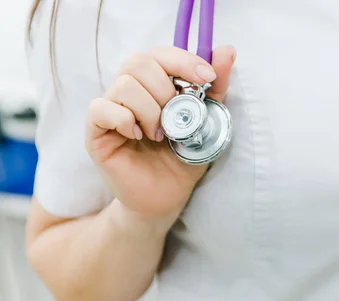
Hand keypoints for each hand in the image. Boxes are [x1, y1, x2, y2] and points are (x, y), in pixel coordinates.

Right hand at [85, 45, 235, 222]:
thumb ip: (216, 89)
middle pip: (138, 61)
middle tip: (176, 117)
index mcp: (155, 84)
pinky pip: (101, 109)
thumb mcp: (208, 123)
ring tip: (160, 135)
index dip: (184, 60)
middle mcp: (129, 91)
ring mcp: (110, 109)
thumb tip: (228, 50)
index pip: (161, 54)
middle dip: (165, 88)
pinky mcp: (95, 131)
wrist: (167, 197)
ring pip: (124, 85)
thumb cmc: (184, 159)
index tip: (207, 78)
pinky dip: (124, 119)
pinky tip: (138, 136)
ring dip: (150, 110)